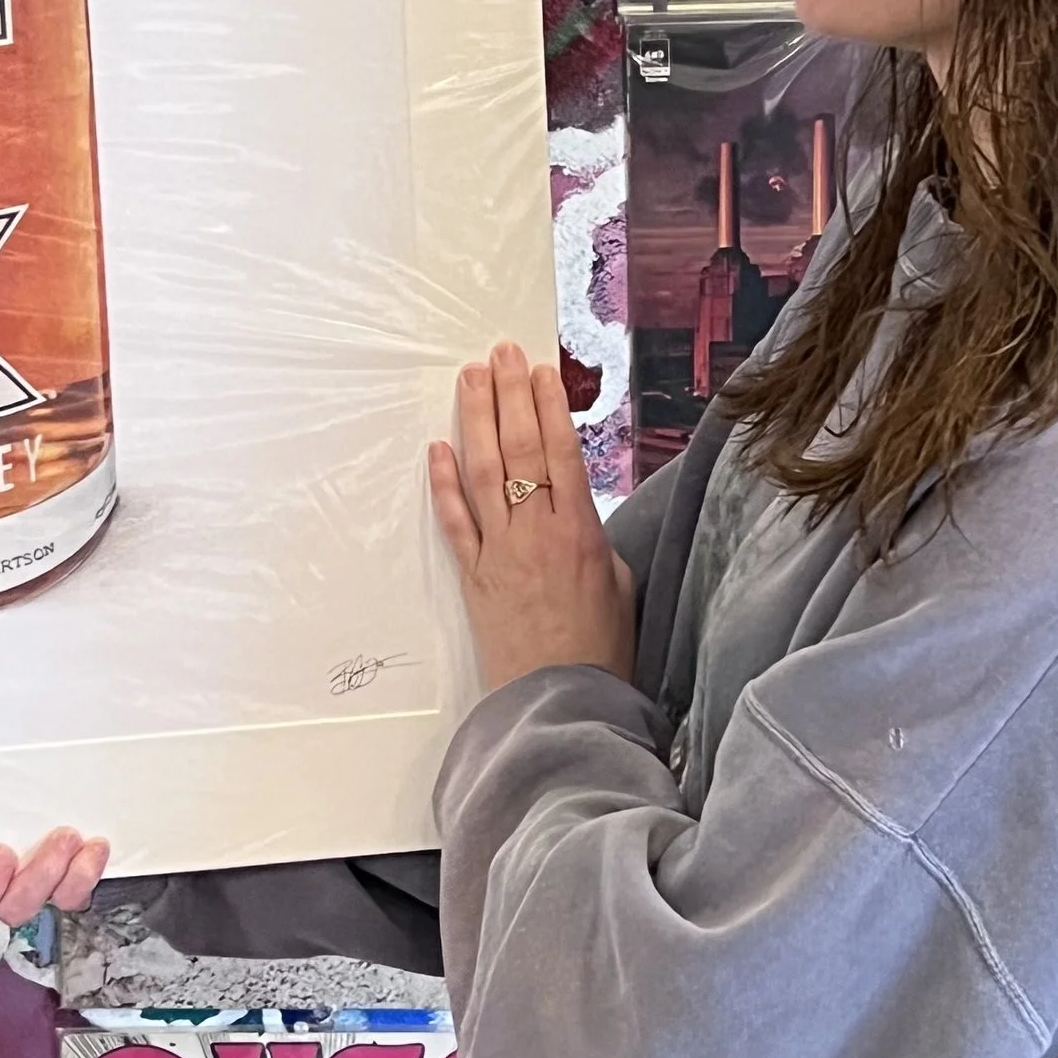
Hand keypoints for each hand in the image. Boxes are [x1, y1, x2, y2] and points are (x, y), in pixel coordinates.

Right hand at [0, 827, 109, 942]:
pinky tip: (96, 848)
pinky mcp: (61, 905)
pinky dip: (87, 875)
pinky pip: (77, 900)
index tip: (0, 853)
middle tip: (61, 839)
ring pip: (52, 908)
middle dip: (40, 877)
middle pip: (16, 912)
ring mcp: (32, 915)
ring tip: (77, 839)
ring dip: (71, 875)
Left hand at [429, 342, 635, 694]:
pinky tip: (437, 448)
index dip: (550, 406)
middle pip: (519, 449)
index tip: (542, 370)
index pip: (561, 452)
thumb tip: (577, 515)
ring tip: (470, 379)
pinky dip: (443, 483)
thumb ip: (596, 540)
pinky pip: (455, 521)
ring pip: (482, 472)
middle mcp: (536, 532)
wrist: (563, 703)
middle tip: (502, 354)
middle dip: (510, 395)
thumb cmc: (600, 651)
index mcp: (580, 531)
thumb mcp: (620, 585)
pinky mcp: (473, 577)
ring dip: (475, 420)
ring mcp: (500, 552)